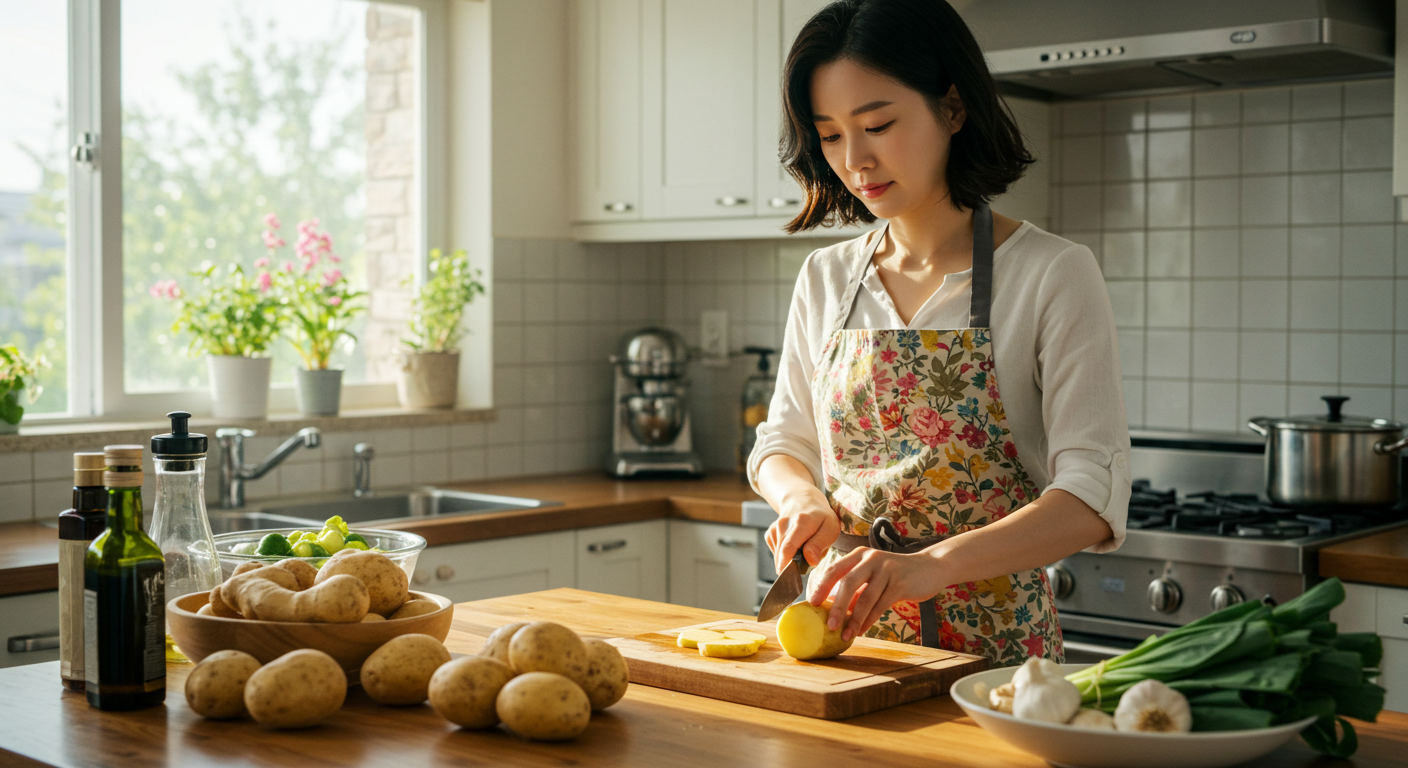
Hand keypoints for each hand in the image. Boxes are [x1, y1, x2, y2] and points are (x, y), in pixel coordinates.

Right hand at [765, 502, 839, 575]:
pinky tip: (794, 546)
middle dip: (793, 566)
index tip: (790, 578)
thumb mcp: (830, 528)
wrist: (802, 500)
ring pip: (779, 556)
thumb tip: (810, 560)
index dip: (786, 566)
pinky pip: (776, 553)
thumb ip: (820, 544)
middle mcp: (784, 524)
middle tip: (806, 564)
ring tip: (804, 550)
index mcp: (801, 522)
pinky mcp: (770, 533)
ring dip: (791, 560)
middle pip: (782, 555)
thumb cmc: (820, 517)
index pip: (788, 547)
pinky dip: (785, 555)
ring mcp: (775, 528)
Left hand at [806, 547, 943, 641]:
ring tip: (845, 635)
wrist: (930, 568)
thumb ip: (856, 588)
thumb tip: (833, 609)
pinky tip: (862, 630)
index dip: (821, 586)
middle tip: (828, 625)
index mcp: (859, 555)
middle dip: (836, 606)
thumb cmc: (895, 574)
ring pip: (865, 598)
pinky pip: (880, 605)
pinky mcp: (900, 583)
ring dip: (854, 619)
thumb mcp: (872, 575)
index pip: (834, 569)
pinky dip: (869, 620)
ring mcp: (886, 570)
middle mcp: (871, 558)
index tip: (812, 604)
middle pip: (847, 583)